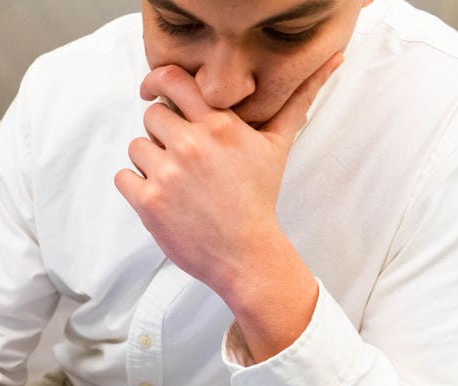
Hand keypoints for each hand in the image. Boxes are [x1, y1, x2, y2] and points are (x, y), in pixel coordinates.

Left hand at [114, 51, 342, 295]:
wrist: (246, 254)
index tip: (153, 90)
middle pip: (152, 114)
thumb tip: (334, 58)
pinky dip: (135, 185)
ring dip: (149, 160)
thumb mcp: (278, 144)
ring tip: (176, 180)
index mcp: (220, 126)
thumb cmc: (260, 198)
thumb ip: (297, 99)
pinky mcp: (148, 201)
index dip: (158, 81)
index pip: (174, 80)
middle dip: (162, 131)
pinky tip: (161, 196)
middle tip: (182, 155)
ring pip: (136, 145)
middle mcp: (192, 145)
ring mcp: (167, 174)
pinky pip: (122, 176)